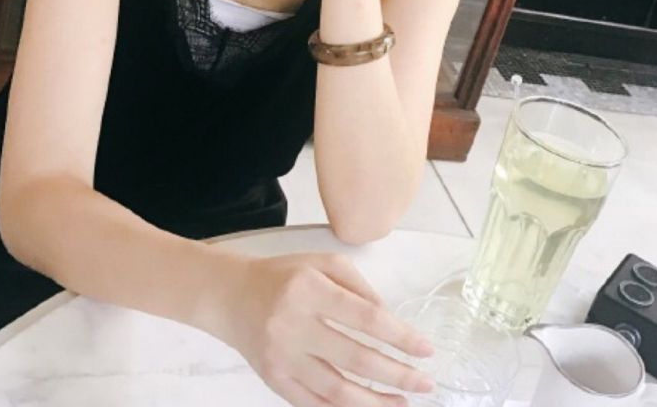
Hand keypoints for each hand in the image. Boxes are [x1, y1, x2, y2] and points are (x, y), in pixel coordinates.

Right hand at [216, 252, 434, 406]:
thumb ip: (359, 286)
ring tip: (403, 403)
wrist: (231, 297)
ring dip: (376, 402)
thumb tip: (391, 321)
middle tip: (425, 383)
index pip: (366, 318)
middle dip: (397, 374)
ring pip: (337, 390)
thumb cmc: (283, 276)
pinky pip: (315, 404)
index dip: (400, 336)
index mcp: (310, 290)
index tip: (425, 349)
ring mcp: (282, 358)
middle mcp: (294, 325)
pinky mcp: (274, 381)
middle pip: (356, 357)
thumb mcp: (322, 263)